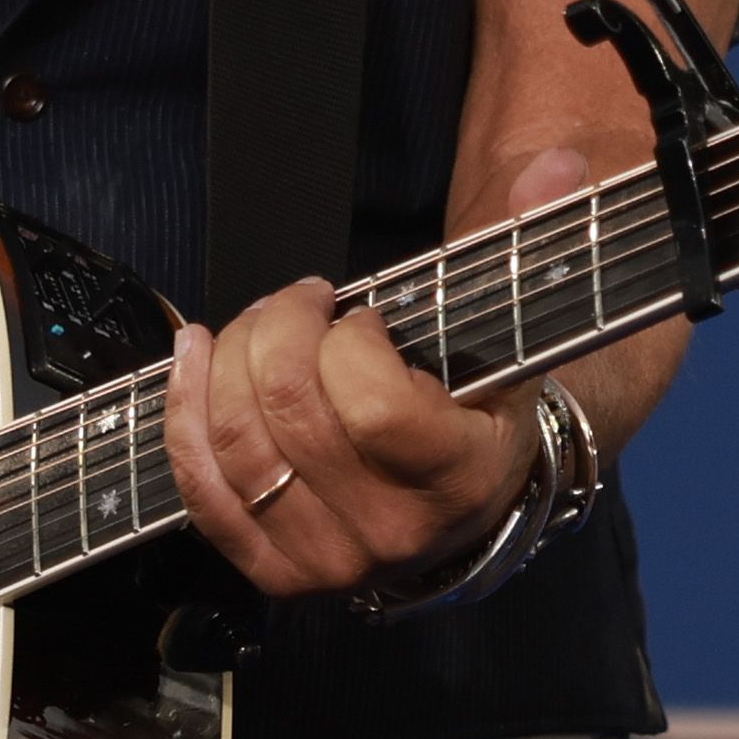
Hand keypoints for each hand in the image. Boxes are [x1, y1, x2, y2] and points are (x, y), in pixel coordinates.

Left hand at [167, 147, 581, 597]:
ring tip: (261, 323)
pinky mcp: (272, 571)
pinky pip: (201, 490)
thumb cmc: (482, 412)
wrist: (466, 504)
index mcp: (459, 481)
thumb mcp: (515, 337)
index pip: (373, 404)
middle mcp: (390, 534)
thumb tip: (554, 167)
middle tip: (304, 301)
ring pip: (238, 442)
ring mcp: (326, 561)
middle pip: (289, 410)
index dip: (351, 340)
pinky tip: (195, 357)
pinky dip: (184, 412)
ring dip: (233, 358)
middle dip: (282, 328)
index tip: (365, 318)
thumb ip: (526, 252)